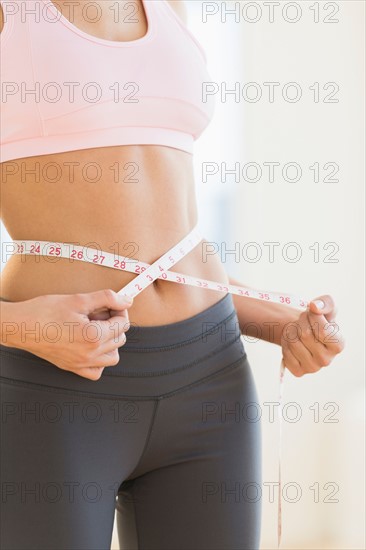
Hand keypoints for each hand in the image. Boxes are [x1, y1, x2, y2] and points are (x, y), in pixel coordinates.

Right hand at [9, 289, 132, 380]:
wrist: (22, 326)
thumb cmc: (45, 311)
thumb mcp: (79, 299)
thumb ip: (107, 298)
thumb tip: (126, 300)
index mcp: (94, 336)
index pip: (123, 324)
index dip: (119, 310)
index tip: (111, 304)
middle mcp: (90, 354)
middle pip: (120, 339)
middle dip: (115, 323)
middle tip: (100, 312)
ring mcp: (82, 364)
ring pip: (113, 357)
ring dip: (111, 342)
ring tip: (97, 328)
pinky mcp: (73, 368)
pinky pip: (97, 371)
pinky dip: (100, 360)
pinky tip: (91, 346)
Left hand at [281, 295, 344, 376]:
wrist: (302, 332)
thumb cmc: (317, 320)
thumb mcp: (325, 307)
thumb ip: (325, 303)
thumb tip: (315, 306)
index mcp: (338, 344)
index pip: (322, 329)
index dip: (312, 316)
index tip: (311, 313)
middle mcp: (327, 360)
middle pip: (305, 334)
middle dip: (300, 322)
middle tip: (302, 321)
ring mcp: (312, 368)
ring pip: (293, 342)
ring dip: (291, 331)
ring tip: (297, 331)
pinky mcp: (298, 372)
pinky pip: (285, 353)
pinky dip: (285, 344)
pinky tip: (292, 343)